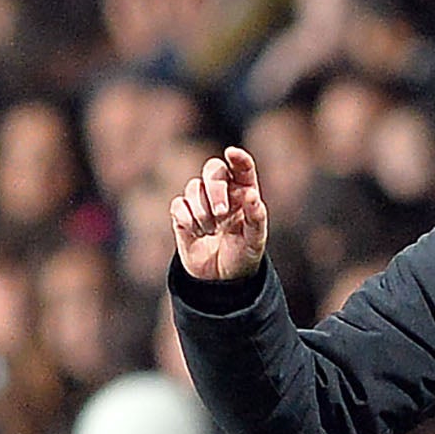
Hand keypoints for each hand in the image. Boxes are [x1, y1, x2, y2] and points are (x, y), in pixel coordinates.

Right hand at [169, 146, 269, 282]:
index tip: (232, 153)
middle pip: (213, 170)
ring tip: (211, 232)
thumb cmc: (242, 256)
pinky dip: (187, 219)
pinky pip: (178, 204)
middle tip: (221, 214)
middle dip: (215, 189)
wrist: (219, 280)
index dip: (238, 157)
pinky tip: (197, 233)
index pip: (242, 167)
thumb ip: (256, 217)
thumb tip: (251, 195)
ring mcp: (200, 202)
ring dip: (202, 211)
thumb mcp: (255, 241)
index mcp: (244, 192)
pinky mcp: (182, 215)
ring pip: (193, 187)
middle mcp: (222, 192)